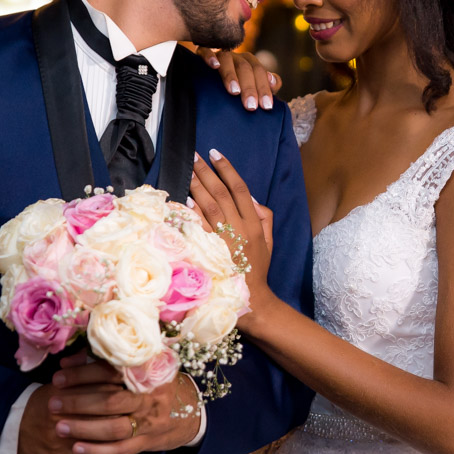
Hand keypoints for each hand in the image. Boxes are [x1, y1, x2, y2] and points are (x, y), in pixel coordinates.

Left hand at [18, 358, 200, 453]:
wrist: (186, 411)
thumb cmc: (152, 384)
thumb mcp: (138, 367)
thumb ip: (106, 362)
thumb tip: (70, 360)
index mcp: (146, 373)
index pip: (111, 370)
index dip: (82, 373)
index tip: (58, 376)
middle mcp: (149, 397)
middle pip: (111, 401)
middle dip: (78, 403)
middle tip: (53, 404)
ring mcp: (149, 421)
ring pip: (114, 428)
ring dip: (84, 429)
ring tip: (59, 427)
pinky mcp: (147, 441)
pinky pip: (120, 450)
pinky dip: (97, 452)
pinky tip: (77, 449)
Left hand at [189, 149, 274, 329]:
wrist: (250, 299)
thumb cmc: (256, 268)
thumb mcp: (269, 241)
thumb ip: (265, 217)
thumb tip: (252, 198)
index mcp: (254, 224)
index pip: (240, 189)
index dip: (227, 169)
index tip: (215, 154)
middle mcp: (240, 229)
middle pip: (221, 193)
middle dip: (206, 172)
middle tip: (194, 155)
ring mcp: (224, 241)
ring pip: (209, 207)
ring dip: (196, 186)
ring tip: (187, 170)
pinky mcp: (210, 252)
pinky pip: (199, 228)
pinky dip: (191, 212)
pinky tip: (183, 199)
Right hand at [196, 47, 280, 111]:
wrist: (211, 83)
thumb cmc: (239, 88)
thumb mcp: (255, 87)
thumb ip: (269, 85)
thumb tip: (273, 81)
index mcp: (250, 62)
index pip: (260, 72)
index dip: (264, 89)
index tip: (266, 106)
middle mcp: (236, 57)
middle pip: (245, 67)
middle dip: (249, 87)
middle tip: (251, 106)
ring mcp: (220, 54)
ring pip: (227, 59)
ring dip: (231, 75)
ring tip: (234, 92)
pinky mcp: (203, 52)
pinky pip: (205, 50)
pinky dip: (210, 56)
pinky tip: (214, 66)